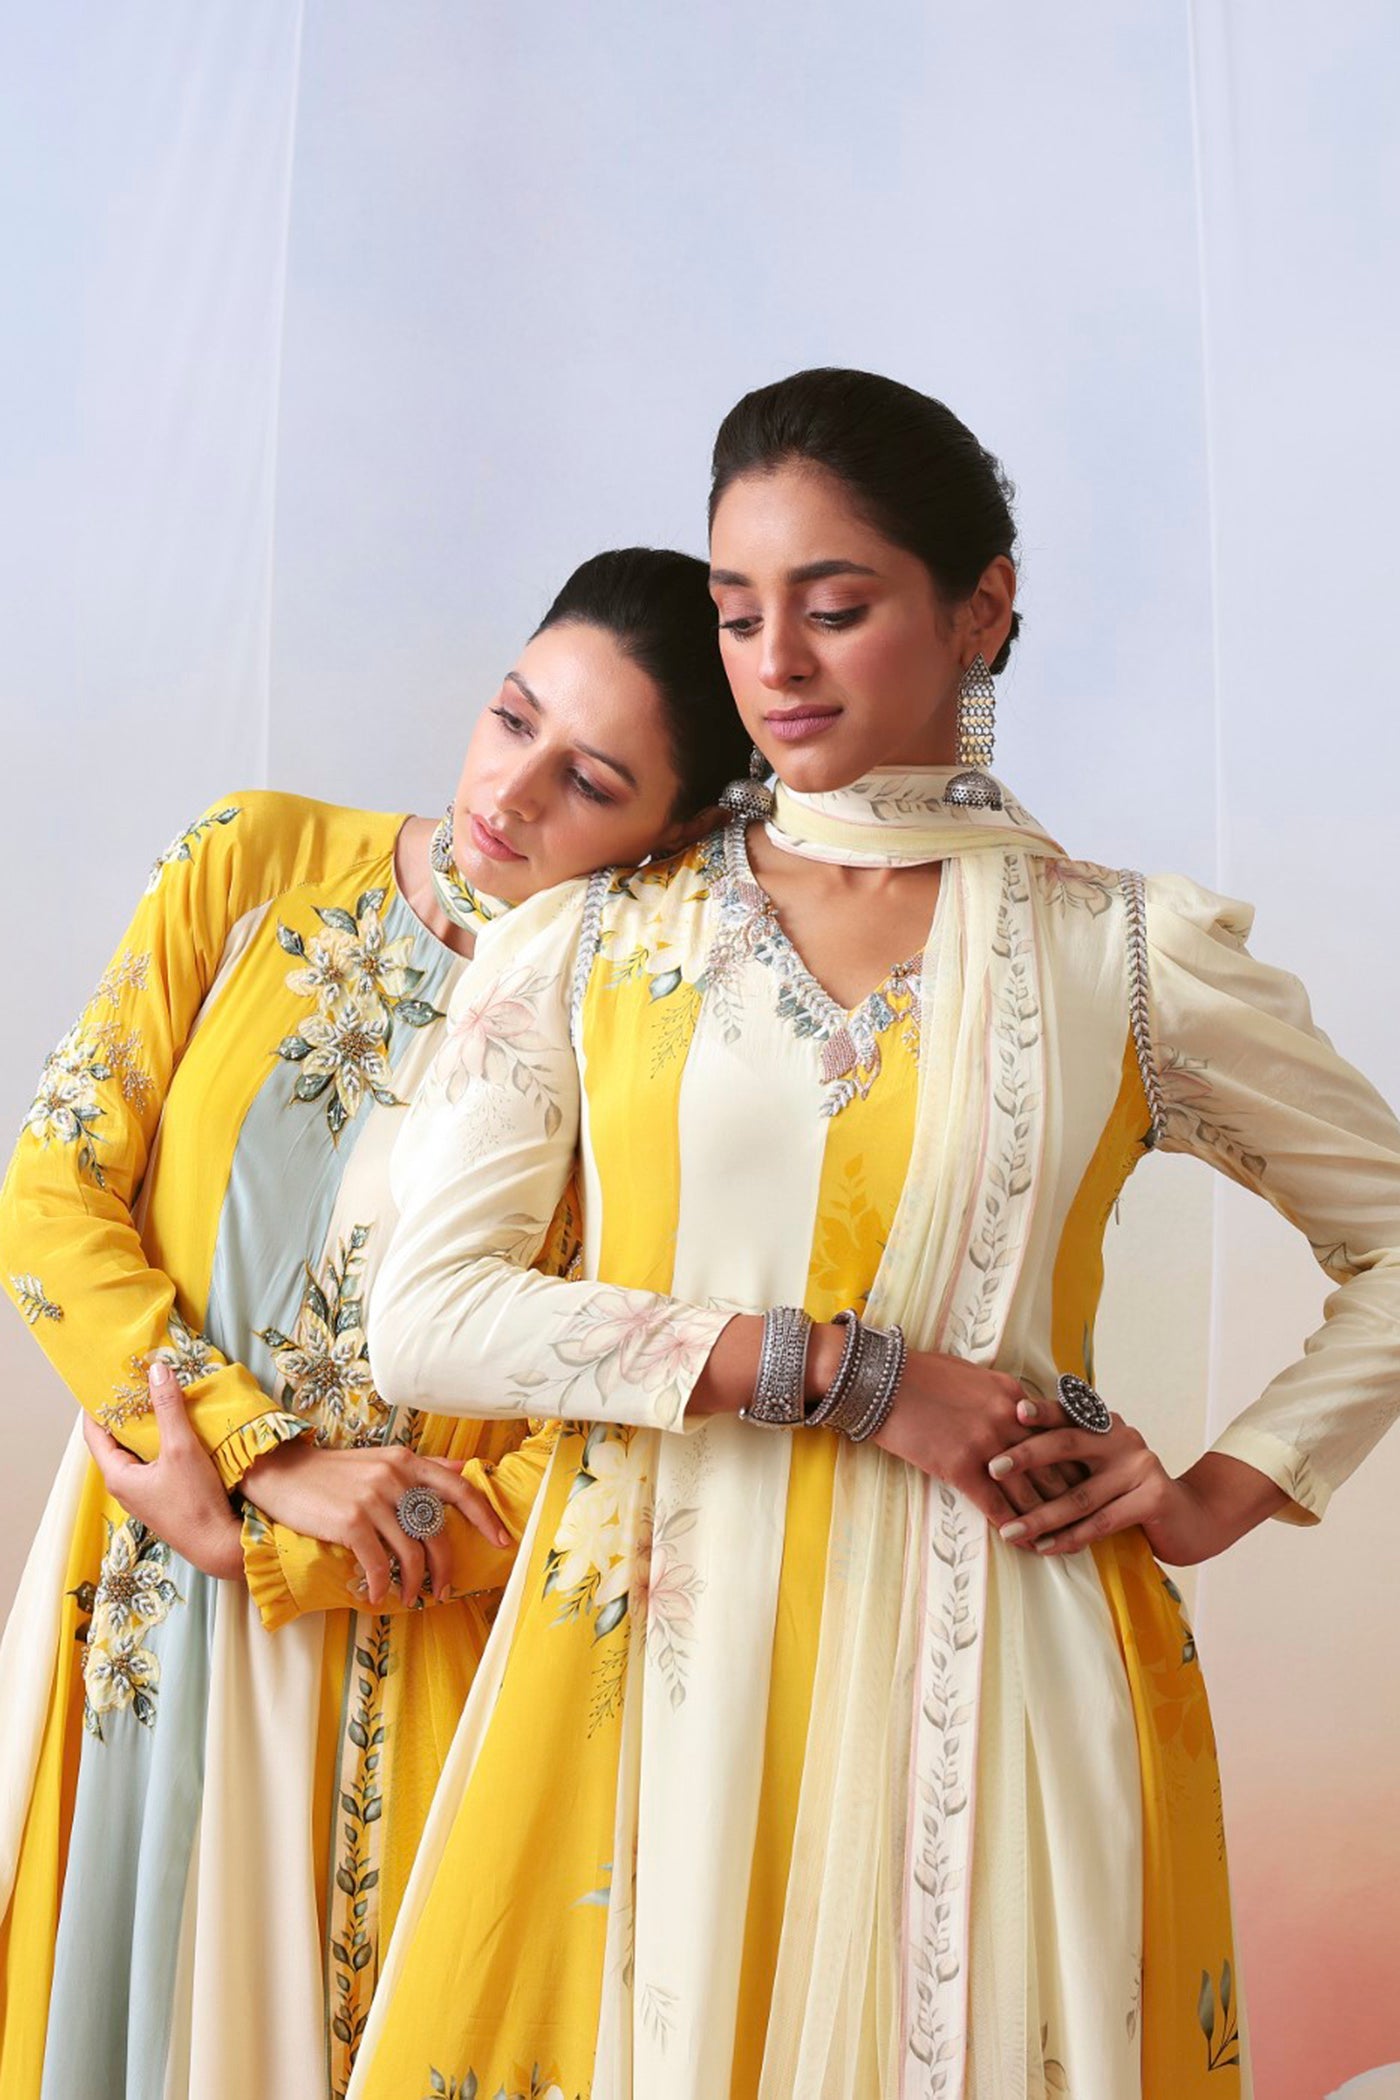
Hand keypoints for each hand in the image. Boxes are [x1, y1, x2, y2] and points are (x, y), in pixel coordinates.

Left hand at [82, 1361, 243, 1579]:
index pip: (94, 1433)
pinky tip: (175, 1430)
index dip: (98, 1405)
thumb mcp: (181, 1448)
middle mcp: (123, 1486)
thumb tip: (157, 1370)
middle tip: (137, 1383)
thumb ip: (168, 1408)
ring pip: (134, 1452)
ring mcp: (142, 1494)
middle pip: (114, 1441)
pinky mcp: (160, 1497)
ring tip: (156, 1400)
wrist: (216, 1544)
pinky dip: (157, 1442)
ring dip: (143, 1427)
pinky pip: (150, 1462)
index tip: (107, 1381)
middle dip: (124, 1412)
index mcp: (117, 1475)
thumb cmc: (194, 1501)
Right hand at [242, 1435, 512, 1607]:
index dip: (485, 1516)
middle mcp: (395, 1478)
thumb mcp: (382, 1461)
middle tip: (443, 1590)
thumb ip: (422, 1468)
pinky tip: (378, 1595)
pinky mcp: (350, 1522)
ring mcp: (373, 1499)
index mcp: (407, 1462)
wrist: (282, 1473)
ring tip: (409, 1598)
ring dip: (414, 1584)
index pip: (459, 1489)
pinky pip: (379, 1563)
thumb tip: (465, 1467)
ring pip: (411, 1552)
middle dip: (446, 1567)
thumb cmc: (335, 1473)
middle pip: (437, 1531)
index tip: (500, 1540)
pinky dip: (383, 1585)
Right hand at [873, 1353, 1084, 1528]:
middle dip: (1073, 1495)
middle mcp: (1007, 1420)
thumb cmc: (921, 1373)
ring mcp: (985, 1445)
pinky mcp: (959, 1467)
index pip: (1056, 1432)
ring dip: (1048, 1520)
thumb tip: (1019, 1414)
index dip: (1074, 1459)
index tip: (1086, 1478)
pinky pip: (994, 1505)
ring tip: (1065, 1541)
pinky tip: (1025, 1544)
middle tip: (1089, 1517)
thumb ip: (1001, 1396)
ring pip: (1029, 1492)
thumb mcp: (972, 1375)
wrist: (881, 1380)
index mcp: (1012, 1395)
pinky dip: (1013, 1528)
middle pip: (1052, 1466)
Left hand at [984, 1395, 1283, 1564]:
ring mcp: (1140, 1466)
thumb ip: (1067, 1454)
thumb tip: (1004, 1450)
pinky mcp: (1152, 1498)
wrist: (1189, 1519)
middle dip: (1027, 1456)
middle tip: (993, 1468)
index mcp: (1105, 1424)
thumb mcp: (1099, 1465)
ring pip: (1080, 1494)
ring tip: (1010, 1531)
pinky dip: (1070, 1537)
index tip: (1012, 1410)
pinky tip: (1046, 1548)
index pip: (1068, 1413)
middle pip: (1068, 1443)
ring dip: (1041, 1516)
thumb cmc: (1128, 1492)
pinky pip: (1101, 1522)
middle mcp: (1122, 1438)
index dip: (1041, 1411)